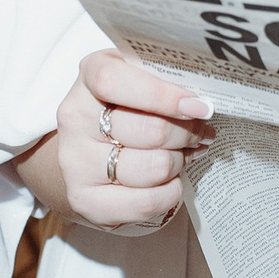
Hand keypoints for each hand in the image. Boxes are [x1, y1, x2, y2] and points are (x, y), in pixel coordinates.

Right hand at [25, 48, 214, 233]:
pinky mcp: (84, 200)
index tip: (198, 107)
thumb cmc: (127, 106)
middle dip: (188, 133)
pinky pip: (146, 202)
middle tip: (201, 132)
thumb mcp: (143, 76)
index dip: (162, 96)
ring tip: (183, 154)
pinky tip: (169, 180)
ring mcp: (76, 162)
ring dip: (180, 162)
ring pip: (154, 168)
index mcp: (90, 75)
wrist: (88, 149)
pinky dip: (169, 192)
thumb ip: (168, 79)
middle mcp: (75, 118)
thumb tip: (203, 105)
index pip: (115, 82)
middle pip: (150, 130)